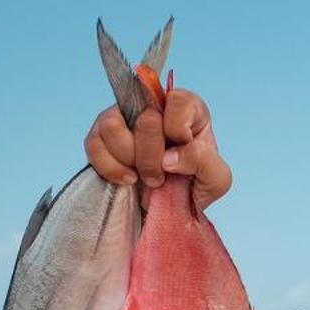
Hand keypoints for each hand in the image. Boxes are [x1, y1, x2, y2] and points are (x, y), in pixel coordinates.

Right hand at [84, 87, 234, 211]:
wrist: (168, 208)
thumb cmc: (194, 185)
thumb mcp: (216, 179)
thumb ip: (204, 161)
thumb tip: (169, 157)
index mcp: (188, 108)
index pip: (178, 101)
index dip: (177, 131)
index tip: (180, 153)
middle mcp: (153, 106)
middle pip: (145, 119)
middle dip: (152, 157)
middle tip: (160, 176)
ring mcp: (123, 118)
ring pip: (112, 127)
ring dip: (129, 160)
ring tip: (141, 177)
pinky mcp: (100, 136)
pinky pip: (93, 144)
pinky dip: (109, 168)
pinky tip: (126, 179)